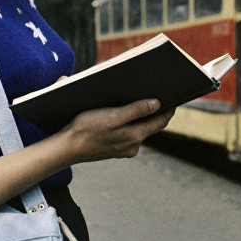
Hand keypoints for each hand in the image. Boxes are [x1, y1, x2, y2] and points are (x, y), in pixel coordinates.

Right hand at [59, 99, 175, 162]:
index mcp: (135, 137)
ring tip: (141, 98)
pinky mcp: (114, 148)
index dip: (169, 108)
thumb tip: (156, 104)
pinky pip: (127, 132)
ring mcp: (123, 149)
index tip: (175, 94)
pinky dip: (129, 122)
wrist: (66, 148)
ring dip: (140, 116)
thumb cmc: (86, 129)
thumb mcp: (112, 116)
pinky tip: (122, 112)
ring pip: (138, 128)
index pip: (161, 121)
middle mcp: (133, 145)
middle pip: (151, 125)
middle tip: (159, 92)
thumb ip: (136, 111)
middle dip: (155, 110)